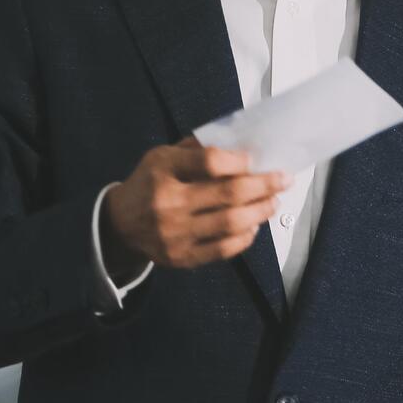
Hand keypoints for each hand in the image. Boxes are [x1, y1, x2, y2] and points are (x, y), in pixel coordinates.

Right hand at [101, 139, 289, 277]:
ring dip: (260, 212)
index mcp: (163, 170)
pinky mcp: (183, 257)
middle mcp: (169, 202)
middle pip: (228, 194)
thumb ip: (197, 151)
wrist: (121, 224)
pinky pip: (224, 249)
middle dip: (263, 186)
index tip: (256, 159)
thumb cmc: (149, 185)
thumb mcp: (163, 157)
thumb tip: (240, 146)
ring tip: (273, 202)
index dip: (239, 161)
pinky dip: (245, 237)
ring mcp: (176, 233)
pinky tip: (254, 225)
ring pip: (231, 223)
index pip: (209, 162)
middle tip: (282, 180)